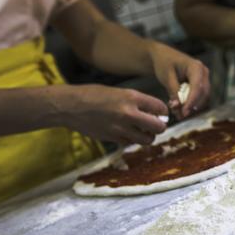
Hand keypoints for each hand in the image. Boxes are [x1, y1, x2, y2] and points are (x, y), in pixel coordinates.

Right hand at [51, 84, 168, 144]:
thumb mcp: (119, 91)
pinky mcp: (112, 138)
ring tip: (142, 131)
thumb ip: (137, 101)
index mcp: (132, 97)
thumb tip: (154, 113)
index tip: (161, 113)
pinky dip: (133, 140)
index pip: (160, 108)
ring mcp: (120, 128)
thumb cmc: (94, 95)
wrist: (70, 106)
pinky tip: (127, 133)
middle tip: (156, 124)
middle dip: (160, 126)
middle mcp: (128, 113)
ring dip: (148, 136)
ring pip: (147, 139)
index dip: (163, 111)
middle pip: (159, 127)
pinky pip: (131, 143)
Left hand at [149, 43, 209, 118]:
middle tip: (179, 116)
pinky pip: (198, 98)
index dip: (192, 101)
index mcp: (196, 67)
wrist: (163, 56)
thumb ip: (173, 91)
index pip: (198, 87)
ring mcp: (203, 79)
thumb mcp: (166, 76)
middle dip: (191, 106)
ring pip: (202, 98)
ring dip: (191, 107)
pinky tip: (179, 108)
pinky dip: (189, 104)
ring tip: (177, 112)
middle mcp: (203, 73)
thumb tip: (177, 107)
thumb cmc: (164, 63)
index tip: (184, 113)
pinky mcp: (200, 85)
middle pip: (203, 94)